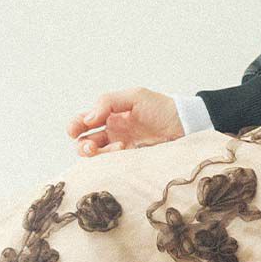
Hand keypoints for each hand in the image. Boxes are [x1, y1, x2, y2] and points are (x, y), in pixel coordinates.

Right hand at [67, 88, 184, 155]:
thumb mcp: (134, 96)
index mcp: (109, 115)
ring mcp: (120, 148)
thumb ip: (107, 102)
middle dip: (83, 145)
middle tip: (91, 146)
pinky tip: (123, 150)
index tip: (74, 130)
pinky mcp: (130, 161)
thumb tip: (87, 118)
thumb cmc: (161, 108)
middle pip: (84, 142)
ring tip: (117, 147)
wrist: (186, 125)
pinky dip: (111, 160)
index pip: (83, 122)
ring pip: (96, 156)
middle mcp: (112, 132)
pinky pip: (112, 165)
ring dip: (97, 154)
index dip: (74, 126)